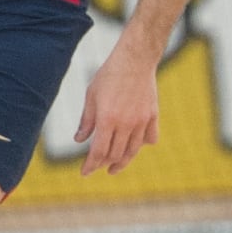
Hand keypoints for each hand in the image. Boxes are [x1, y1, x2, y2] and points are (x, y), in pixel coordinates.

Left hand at [74, 39, 161, 174]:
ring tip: (114, 167)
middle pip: (115, 155)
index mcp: (107, 119)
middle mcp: (126, 124)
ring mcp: (142, 121)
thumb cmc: (109, 75)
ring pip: (133, 151)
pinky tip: (135, 146)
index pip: (98, 152)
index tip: (84, 173)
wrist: (135, 59)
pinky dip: (142, 145)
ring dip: (122, 161)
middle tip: (97, 167)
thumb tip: (79, 140)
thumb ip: (86, 121)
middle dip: (103, 164)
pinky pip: (150, 138)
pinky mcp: (153, 116)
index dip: (90, 166)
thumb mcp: (91, 96)